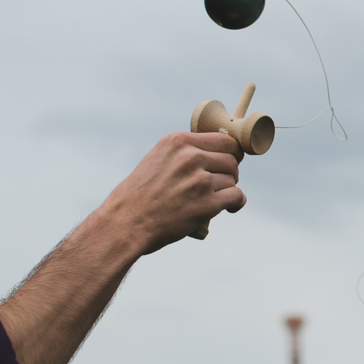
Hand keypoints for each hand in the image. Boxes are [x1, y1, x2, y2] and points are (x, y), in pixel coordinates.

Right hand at [100, 132, 245, 253]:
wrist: (126, 223)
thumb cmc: (139, 195)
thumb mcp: (158, 159)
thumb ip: (184, 152)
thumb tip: (216, 151)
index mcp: (178, 141)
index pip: (224, 139)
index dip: (230, 152)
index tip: (228, 161)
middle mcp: (190, 157)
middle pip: (232, 159)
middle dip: (229, 172)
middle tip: (219, 183)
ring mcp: (200, 180)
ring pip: (233, 179)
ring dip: (228, 189)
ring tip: (214, 197)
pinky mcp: (207, 203)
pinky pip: (237, 197)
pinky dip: (237, 203)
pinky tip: (231, 207)